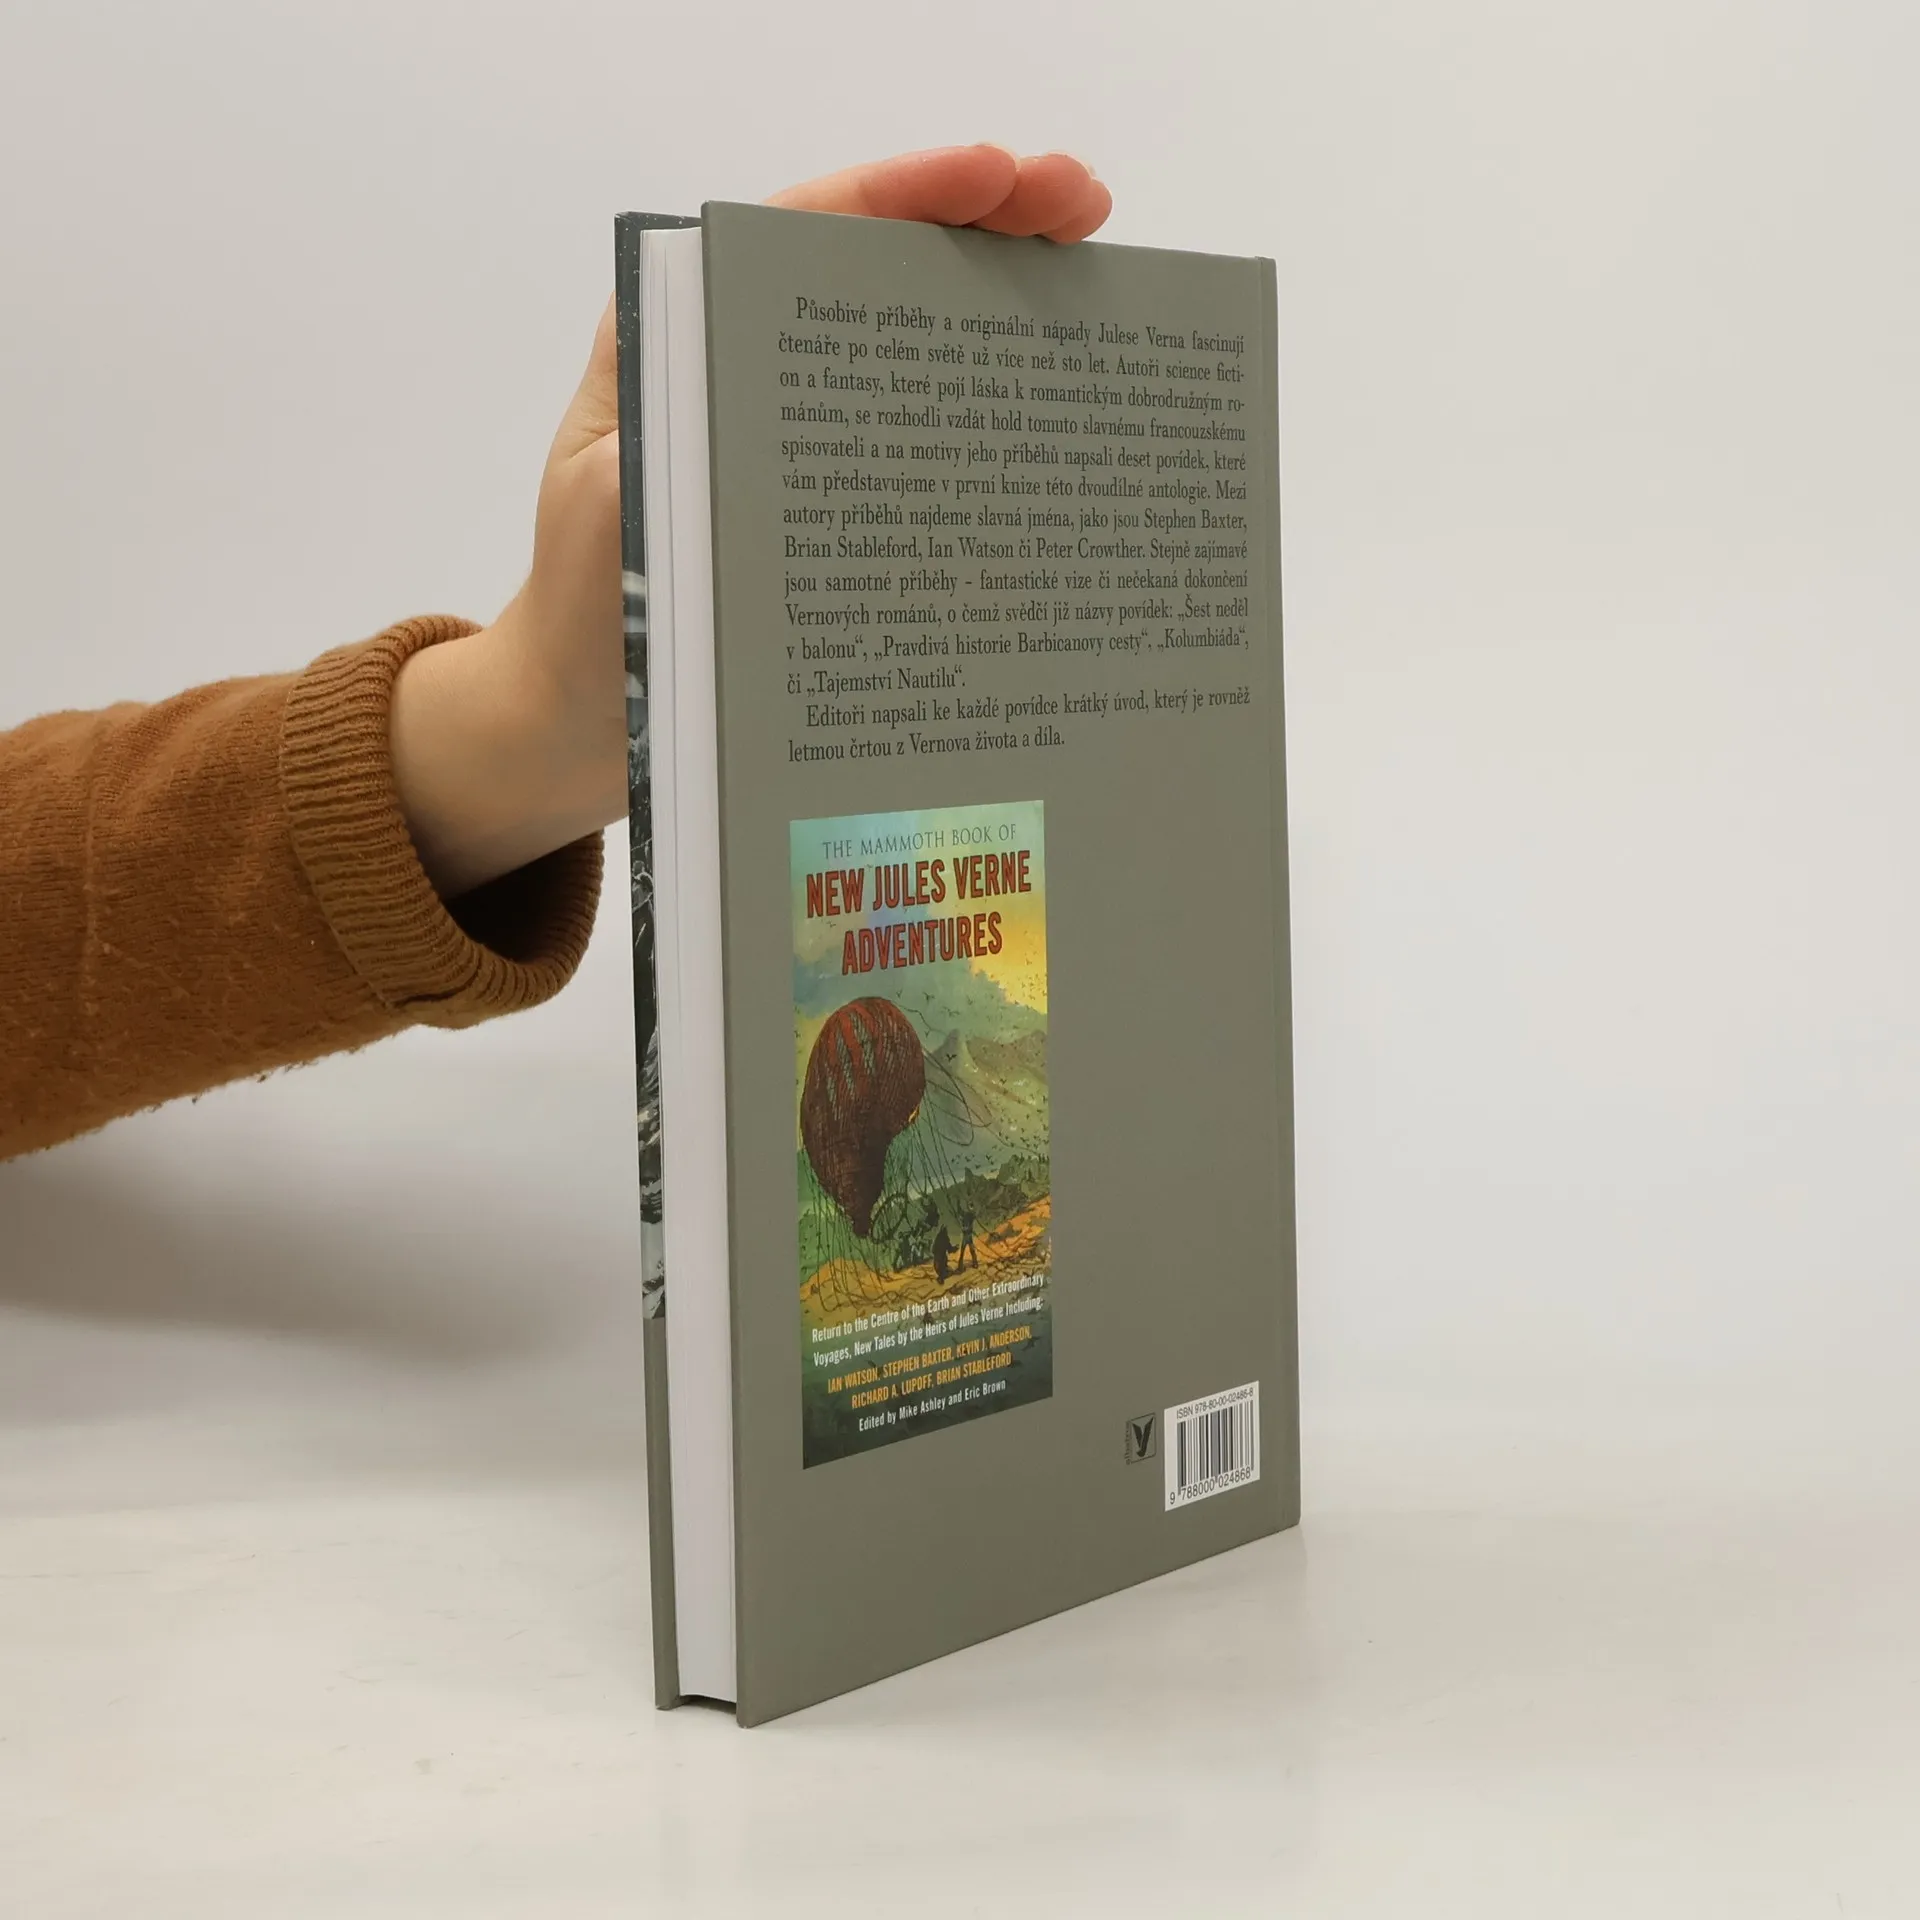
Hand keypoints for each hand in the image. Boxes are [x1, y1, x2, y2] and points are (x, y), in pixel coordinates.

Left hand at [391, 146, 1109, 898]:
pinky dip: (983, 405)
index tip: (1005, 177)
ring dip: (1002, 300)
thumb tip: (793, 399)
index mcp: (684, 335)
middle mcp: (743, 361)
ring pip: (909, 338)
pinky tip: (1053, 400)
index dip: (912, 189)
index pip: (807, 225)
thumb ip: (683, 440)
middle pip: (878, 263)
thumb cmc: (588, 615)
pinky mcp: (825, 496)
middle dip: (987, 222)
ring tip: (1095, 273)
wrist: (579, 711)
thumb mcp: (618, 512)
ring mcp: (791, 428)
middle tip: (1087, 205)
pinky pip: (914, 431)